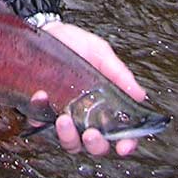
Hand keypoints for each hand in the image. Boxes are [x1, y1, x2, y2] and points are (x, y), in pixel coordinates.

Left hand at [34, 22, 145, 156]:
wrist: (47, 31)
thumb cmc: (76, 43)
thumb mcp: (100, 54)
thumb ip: (119, 74)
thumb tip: (140, 95)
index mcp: (104, 105)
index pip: (120, 132)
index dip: (126, 143)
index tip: (124, 146)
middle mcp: (83, 115)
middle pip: (93, 145)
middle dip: (94, 144)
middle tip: (90, 133)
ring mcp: (60, 114)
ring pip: (68, 141)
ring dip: (67, 136)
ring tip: (64, 118)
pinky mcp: (39, 109)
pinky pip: (38, 120)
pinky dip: (39, 112)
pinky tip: (41, 96)